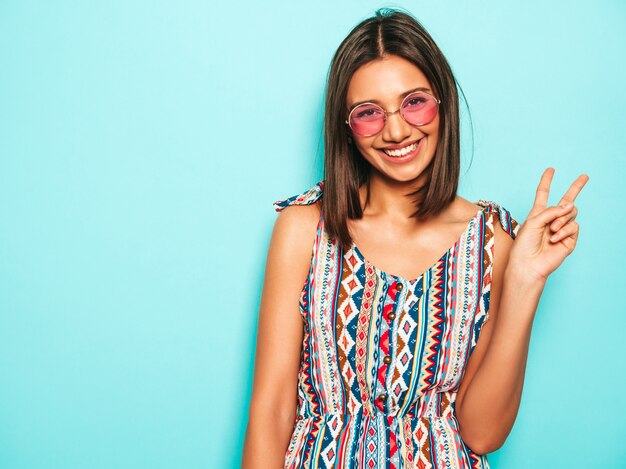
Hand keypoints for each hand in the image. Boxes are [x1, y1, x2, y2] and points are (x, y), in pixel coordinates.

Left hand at [508, 168, 588, 282]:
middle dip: (576, 188)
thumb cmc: (524, 245)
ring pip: (571, 213)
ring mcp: (561, 229)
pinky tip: (554, 238)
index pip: (543, 194)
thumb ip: (550, 211)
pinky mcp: (569, 239)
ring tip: (552, 229)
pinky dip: (564, 230)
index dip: (546, 181)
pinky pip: (573, 226)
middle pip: (566, 201)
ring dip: (561, 219)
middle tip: (585, 176)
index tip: (551, 170)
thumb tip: (570, 205)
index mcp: (538, 214)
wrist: (528, 264)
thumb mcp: (533, 222)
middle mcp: (551, 219)